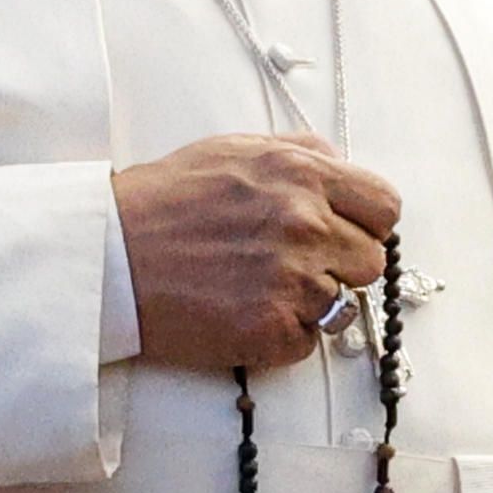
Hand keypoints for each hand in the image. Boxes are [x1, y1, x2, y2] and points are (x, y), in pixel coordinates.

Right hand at [112, 134, 400, 372]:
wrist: (107, 256)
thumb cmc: (162, 202)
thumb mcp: (234, 149)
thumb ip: (299, 153)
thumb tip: (342, 167)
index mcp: (302, 175)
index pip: (385, 207)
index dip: (367, 223)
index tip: (346, 231)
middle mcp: (305, 225)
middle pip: (371, 261)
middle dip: (340, 264)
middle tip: (295, 264)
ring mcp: (291, 280)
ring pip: (343, 306)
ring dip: (311, 303)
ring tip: (261, 289)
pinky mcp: (271, 330)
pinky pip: (308, 343)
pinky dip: (283, 336)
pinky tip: (244, 313)